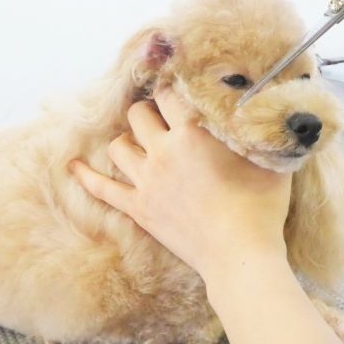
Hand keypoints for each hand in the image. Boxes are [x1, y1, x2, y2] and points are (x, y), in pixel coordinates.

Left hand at [69, 88, 291, 283]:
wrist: (239, 254)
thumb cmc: (260, 208)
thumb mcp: (269, 159)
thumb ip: (259, 131)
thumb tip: (264, 110)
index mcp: (192, 133)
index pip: (169, 95)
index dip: (172, 89)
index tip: (177, 91)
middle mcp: (162, 151)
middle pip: (138, 114)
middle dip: (148, 111)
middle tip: (160, 117)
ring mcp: (146, 181)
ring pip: (118, 146)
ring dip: (126, 139)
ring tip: (138, 141)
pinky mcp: (138, 208)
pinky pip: (103, 189)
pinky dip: (87, 177)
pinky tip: (73, 167)